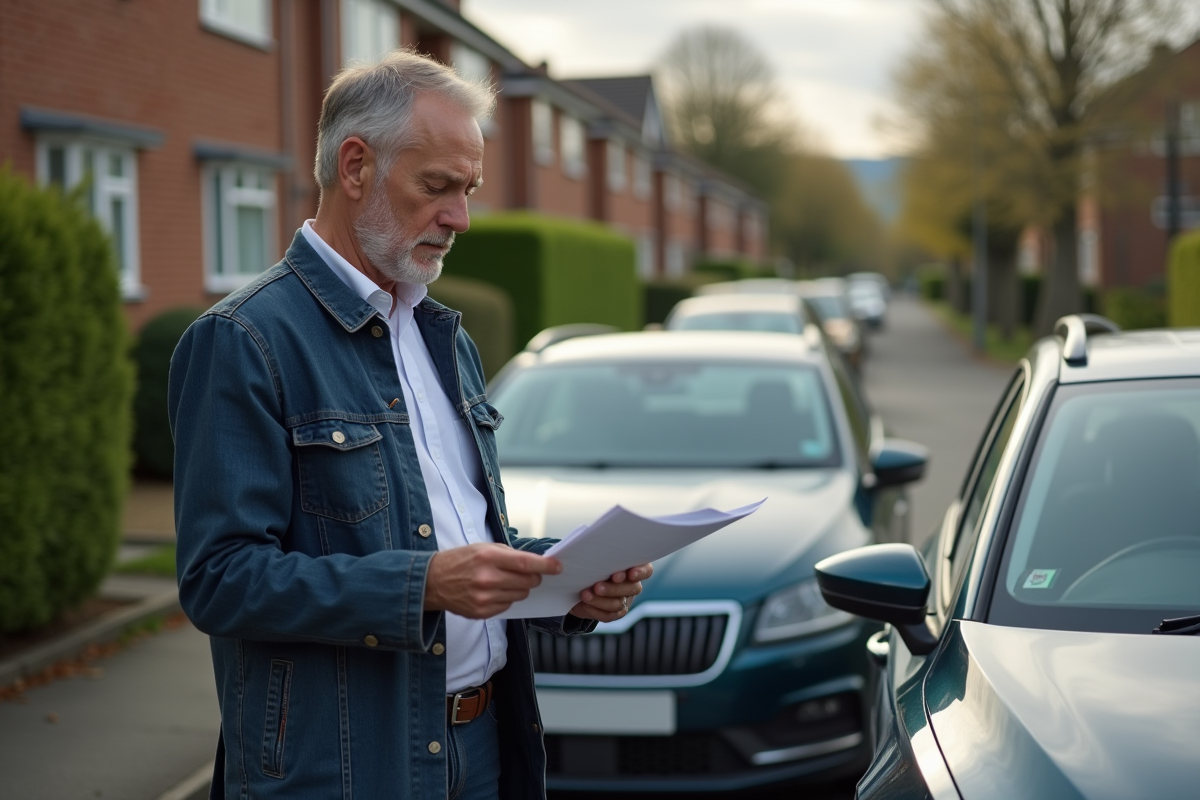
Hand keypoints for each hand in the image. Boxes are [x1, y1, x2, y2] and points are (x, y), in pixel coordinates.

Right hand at [424, 543, 562, 618]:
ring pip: (520, 595)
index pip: (526, 563)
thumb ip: (509, 555)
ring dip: (519, 588)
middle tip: (530, 573)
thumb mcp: (483, 547)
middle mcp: (487, 578)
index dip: (546, 566)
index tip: (557, 567)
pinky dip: (506, 599)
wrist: (431, 581)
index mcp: (488, 557)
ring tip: (505, 581)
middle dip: (533, 577)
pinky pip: (508, 606)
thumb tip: (535, 562)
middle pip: (527, 582)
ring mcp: (484, 598)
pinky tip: (494, 592)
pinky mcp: (481, 612)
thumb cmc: (460, 561)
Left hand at [569, 563, 653, 622]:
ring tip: (586, 594)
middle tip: (598, 586)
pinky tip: (586, 603)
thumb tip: (583, 556)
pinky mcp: (613, 613)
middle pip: (633, 589)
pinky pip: (609, 615)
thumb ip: (596, 557)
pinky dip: (596, 609)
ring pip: (619, 603)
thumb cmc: (588, 565)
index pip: (646, 570)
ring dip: (601, 600)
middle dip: (614, 588)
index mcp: (631, 567)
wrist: (578, 585)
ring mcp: (624, 600)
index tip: (630, 573)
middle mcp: (631, 584)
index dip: (641, 572)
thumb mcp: (592, 558)